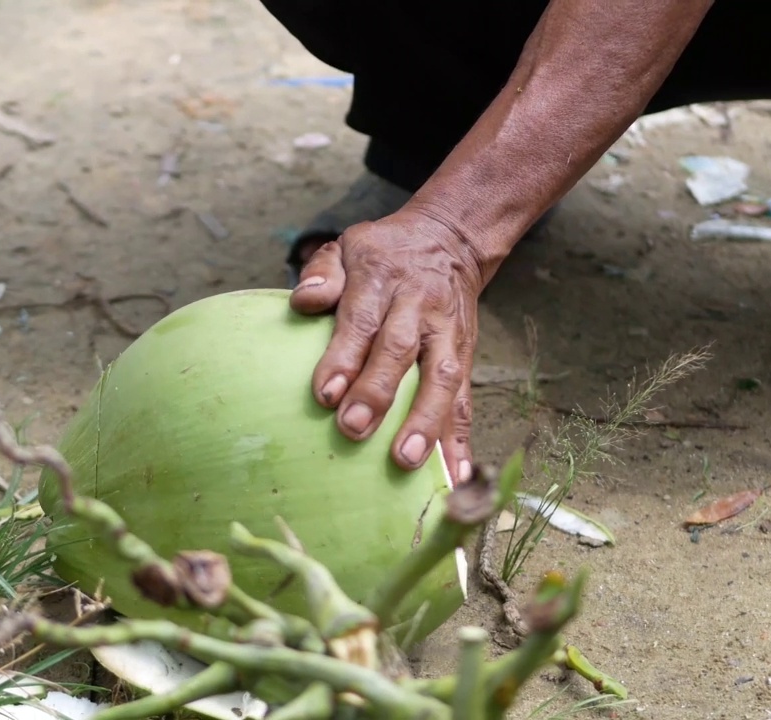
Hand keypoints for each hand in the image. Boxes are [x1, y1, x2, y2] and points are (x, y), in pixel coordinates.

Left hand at [289, 208, 485, 483]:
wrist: (450, 240)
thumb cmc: (383, 255)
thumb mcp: (347, 247)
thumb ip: (322, 272)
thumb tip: (304, 301)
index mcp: (383, 279)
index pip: (362, 320)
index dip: (344, 357)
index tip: (325, 394)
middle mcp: (419, 307)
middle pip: (399, 351)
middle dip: (378, 392)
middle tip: (353, 430)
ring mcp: (448, 333)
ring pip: (442, 378)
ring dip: (426, 422)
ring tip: (407, 461)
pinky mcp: (466, 356)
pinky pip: (466, 399)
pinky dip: (461, 439)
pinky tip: (456, 474)